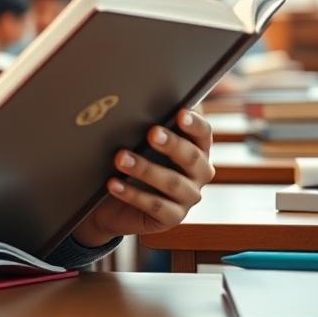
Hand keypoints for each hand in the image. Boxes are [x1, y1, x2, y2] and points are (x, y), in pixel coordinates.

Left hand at [71, 109, 214, 246]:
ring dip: (145, 169)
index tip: (181, 113)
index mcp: (197, 149)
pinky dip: (132, 194)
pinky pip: (155, 206)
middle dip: (172, 144)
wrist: (114, 202)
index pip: (204, 134)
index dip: (195, 124)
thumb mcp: (142, 141)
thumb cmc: (136, 160)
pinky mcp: (172, 218)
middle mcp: (199, 173)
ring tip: (120, 158)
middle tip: (152, 132)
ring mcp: (188, 198)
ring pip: (172, 183)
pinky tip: (113, 183)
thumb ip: (152, 123)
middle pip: (192, 157)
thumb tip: (144, 98)